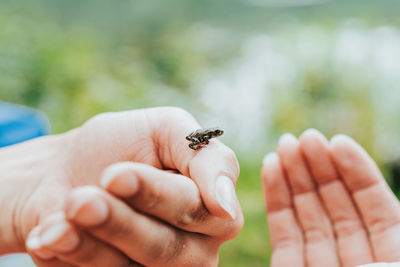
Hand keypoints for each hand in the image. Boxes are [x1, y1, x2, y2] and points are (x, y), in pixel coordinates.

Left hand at [0, 107, 241, 264]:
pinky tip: (51, 231)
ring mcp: (157, 265)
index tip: (115, 174)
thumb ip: (206, 157)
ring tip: (67, 206)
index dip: (156, 194)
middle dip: (121, 219)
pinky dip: (72, 250)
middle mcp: (194, 244)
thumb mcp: (165, 128)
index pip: (200, 209)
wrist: (71, 169)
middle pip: (168, 247)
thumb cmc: (123, 143)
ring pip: (133, 266)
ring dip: (93, 236)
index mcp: (213, 204)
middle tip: (82, 197)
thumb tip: (226, 206)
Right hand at [262, 129, 399, 266]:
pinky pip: (283, 234)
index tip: (338, 142)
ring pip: (306, 213)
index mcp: (389, 255)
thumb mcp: (398, 261)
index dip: (356, 171)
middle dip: (319, 167)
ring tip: (285, 144)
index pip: (372, 204)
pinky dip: (275, 199)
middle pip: (335, 203)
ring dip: (293, 175)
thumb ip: (390, 223)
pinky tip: (271, 168)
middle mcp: (354, 256)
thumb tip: (373, 191)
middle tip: (305, 138)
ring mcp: (321, 264)